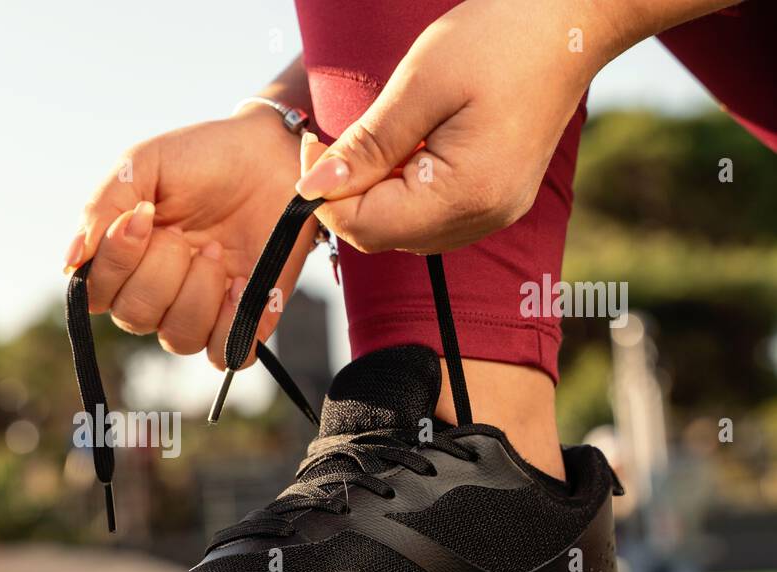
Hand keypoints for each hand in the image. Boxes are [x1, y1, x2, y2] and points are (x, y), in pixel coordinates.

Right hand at [65, 108, 313, 368]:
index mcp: (124, 260)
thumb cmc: (202, 159)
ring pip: (178, 338)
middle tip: (187, 232)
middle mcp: (155, 293)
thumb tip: (70, 260)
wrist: (273, 154)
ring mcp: (198, 310)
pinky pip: (224, 355)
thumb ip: (103, 207)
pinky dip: (230, 324)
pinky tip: (239, 283)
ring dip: (199, 292)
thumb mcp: (143, 165)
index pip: (95, 293)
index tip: (142, 216)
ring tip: (218, 250)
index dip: (116, 263)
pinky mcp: (242, 321)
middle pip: (134, 317)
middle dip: (163, 270)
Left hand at [295, 0, 616, 253]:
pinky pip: (430, 216)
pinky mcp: (496, 201)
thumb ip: (366, 145)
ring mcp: (493, 213)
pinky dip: (404, 191)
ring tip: (383, 136)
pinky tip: (410, 148)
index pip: (363, 227)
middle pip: (380, 235)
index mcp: (465, 195)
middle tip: (339, 138)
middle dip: (348, 194)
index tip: (314, 143)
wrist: (573, 22)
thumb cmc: (501, 37)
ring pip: (402, 229)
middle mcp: (482, 218)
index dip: (325, 193)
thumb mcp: (420, 84)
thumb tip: (313, 188)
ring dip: (375, 192)